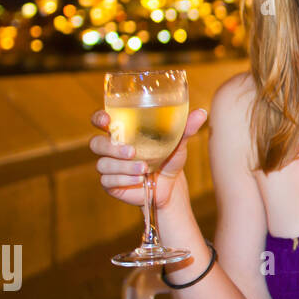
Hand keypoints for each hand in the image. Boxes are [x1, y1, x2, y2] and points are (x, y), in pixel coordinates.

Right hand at [90, 107, 208, 207]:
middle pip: (96, 143)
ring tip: (145, 169)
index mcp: (123, 132)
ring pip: (103, 164)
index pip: (100, 121)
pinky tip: (139, 180)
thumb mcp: (178, 142)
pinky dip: (124, 180)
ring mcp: (109, 166)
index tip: (106, 120)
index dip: (99, 119)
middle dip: (111, 147)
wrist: (171, 186)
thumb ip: (186, 128)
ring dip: (123, 166)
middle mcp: (112, 148)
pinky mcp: (111, 183)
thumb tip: (202, 113)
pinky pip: (108, 181)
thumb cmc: (170, 157)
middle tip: (132, 151)